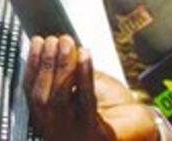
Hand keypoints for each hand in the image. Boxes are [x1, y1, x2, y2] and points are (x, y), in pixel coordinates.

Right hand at [23, 35, 157, 140]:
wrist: (140, 130)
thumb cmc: (110, 109)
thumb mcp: (81, 87)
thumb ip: (67, 74)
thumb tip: (56, 45)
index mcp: (49, 122)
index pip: (31, 93)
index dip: (31, 65)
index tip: (37, 43)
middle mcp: (57, 133)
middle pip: (42, 97)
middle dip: (46, 63)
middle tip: (54, 40)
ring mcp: (76, 136)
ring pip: (60, 99)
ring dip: (62, 66)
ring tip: (67, 44)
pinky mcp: (98, 136)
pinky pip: (86, 102)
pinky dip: (84, 75)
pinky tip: (85, 56)